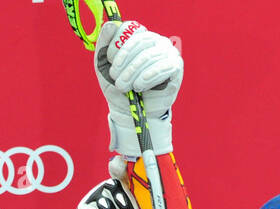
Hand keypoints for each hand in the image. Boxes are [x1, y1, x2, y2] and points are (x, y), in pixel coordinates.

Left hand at [94, 21, 182, 156]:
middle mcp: (155, 41)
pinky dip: (150, 75)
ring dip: (134, 72)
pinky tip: (140, 85)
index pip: (132, 29)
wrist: (130, 113)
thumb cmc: (118, 88)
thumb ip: (104, 44)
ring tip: (126, 87)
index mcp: (139, 37)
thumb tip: (111, 24)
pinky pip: (165, 66)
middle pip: (141, 41)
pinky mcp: (175, 67)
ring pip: (151, 55)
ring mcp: (167, 52)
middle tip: (118, 81)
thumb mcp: (104, 66)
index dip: (120, 45)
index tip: (110, 63)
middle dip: (126, 63)